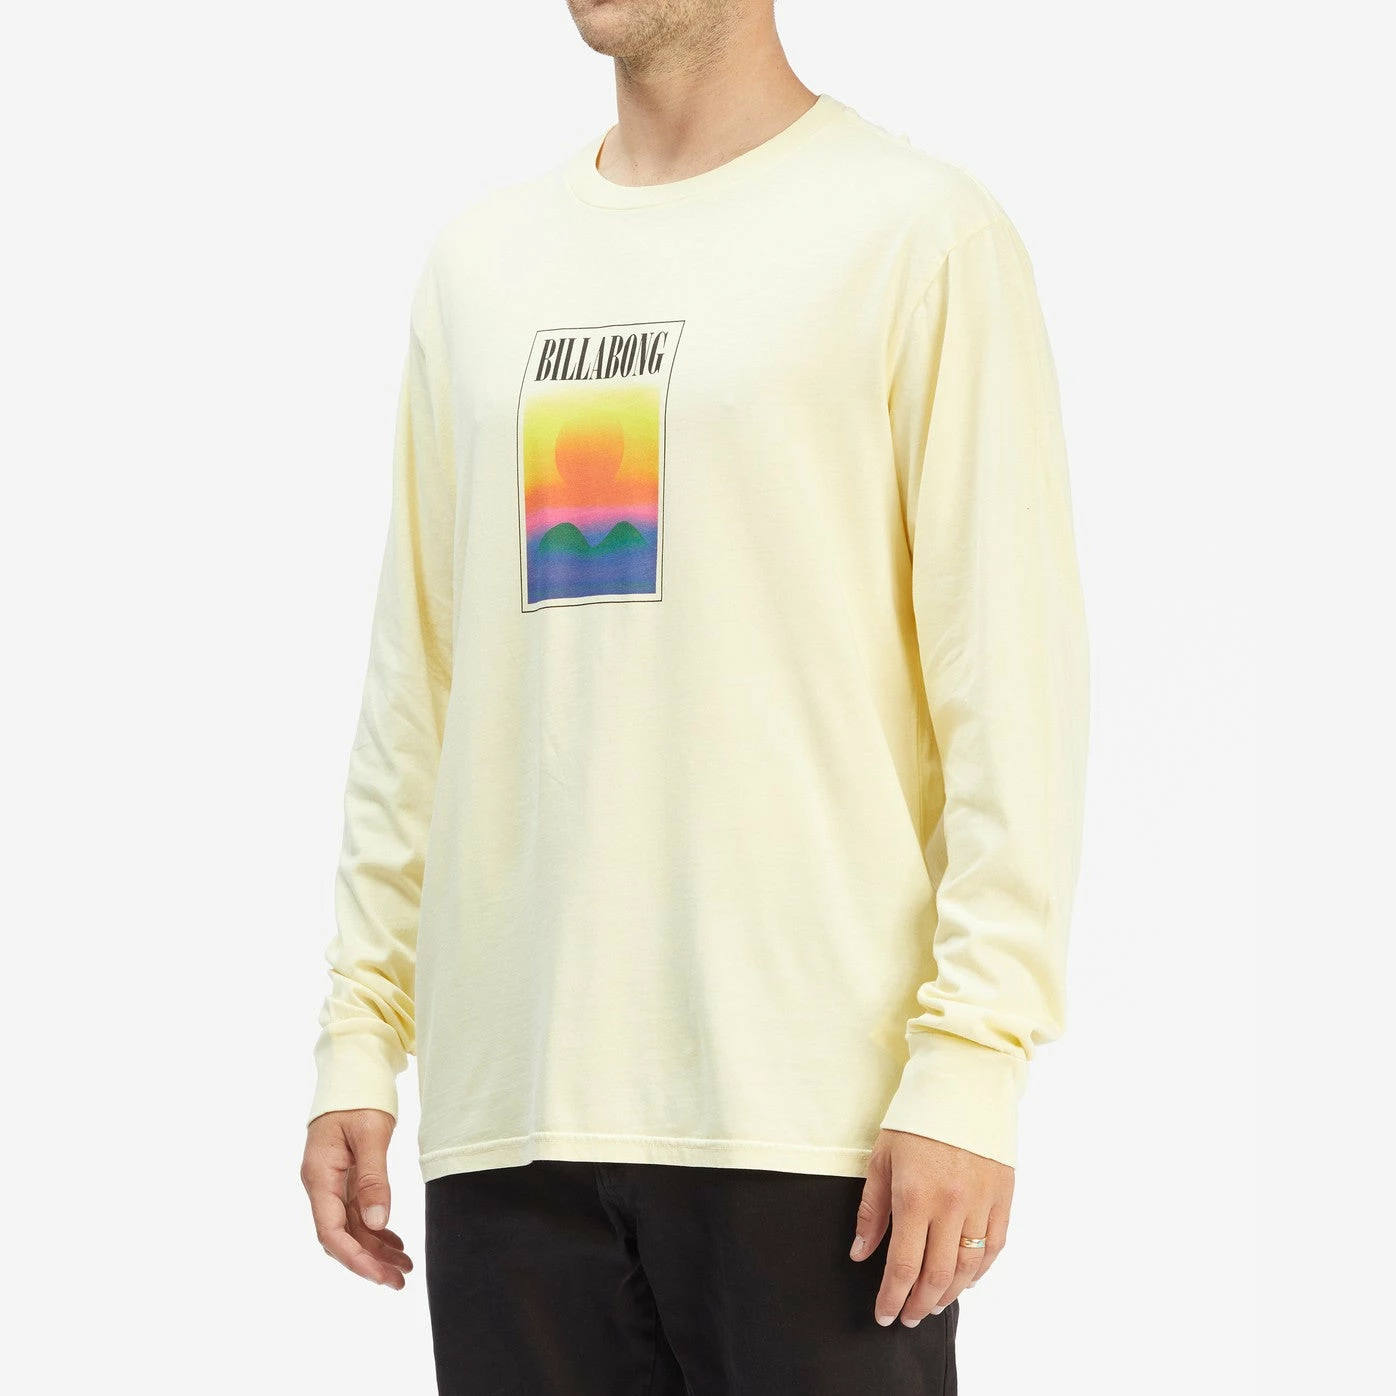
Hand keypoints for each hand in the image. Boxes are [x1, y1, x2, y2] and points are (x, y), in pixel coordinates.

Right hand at [301, 1108, 412, 1288]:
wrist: (353, 1071)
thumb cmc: (359, 1097)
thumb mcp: (371, 1134)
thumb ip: (372, 1178)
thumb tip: (376, 1223)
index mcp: (319, 1175)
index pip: (331, 1230)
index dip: (355, 1258)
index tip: (381, 1276)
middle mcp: (321, 1184)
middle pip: (340, 1236)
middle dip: (368, 1262)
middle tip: (401, 1280)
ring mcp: (332, 1182)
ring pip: (351, 1227)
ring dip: (375, 1249)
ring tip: (405, 1267)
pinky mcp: (344, 1177)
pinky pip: (357, 1213)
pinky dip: (376, 1229)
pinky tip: (395, 1243)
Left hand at [849, 1129, 1012, 1325]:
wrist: (963, 1084)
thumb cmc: (916, 1120)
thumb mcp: (882, 1158)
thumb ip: (872, 1210)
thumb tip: (860, 1252)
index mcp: (915, 1197)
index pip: (902, 1266)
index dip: (892, 1297)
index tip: (884, 1315)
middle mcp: (951, 1206)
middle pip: (937, 1275)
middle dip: (918, 1303)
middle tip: (907, 1317)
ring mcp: (981, 1204)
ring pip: (968, 1268)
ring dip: (950, 1294)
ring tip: (932, 1305)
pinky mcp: (1003, 1197)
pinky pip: (994, 1247)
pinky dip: (980, 1270)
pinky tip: (966, 1280)